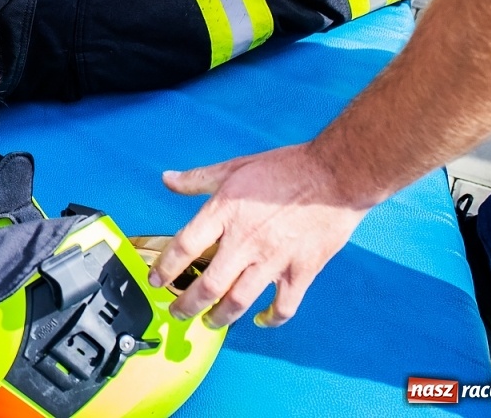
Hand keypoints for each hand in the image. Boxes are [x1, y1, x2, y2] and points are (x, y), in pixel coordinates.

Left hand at [148, 143, 371, 328]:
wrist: (335, 175)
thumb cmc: (285, 168)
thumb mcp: (234, 167)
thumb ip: (197, 179)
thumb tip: (168, 179)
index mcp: (225, 212)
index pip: (185, 247)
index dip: (166, 269)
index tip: (156, 280)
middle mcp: (246, 240)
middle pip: (208, 284)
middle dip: (187, 304)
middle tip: (177, 312)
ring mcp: (274, 259)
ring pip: (239, 301)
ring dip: (219, 317)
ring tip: (208, 322)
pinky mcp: (302, 271)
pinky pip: (283, 306)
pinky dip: (270, 319)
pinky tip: (259, 319)